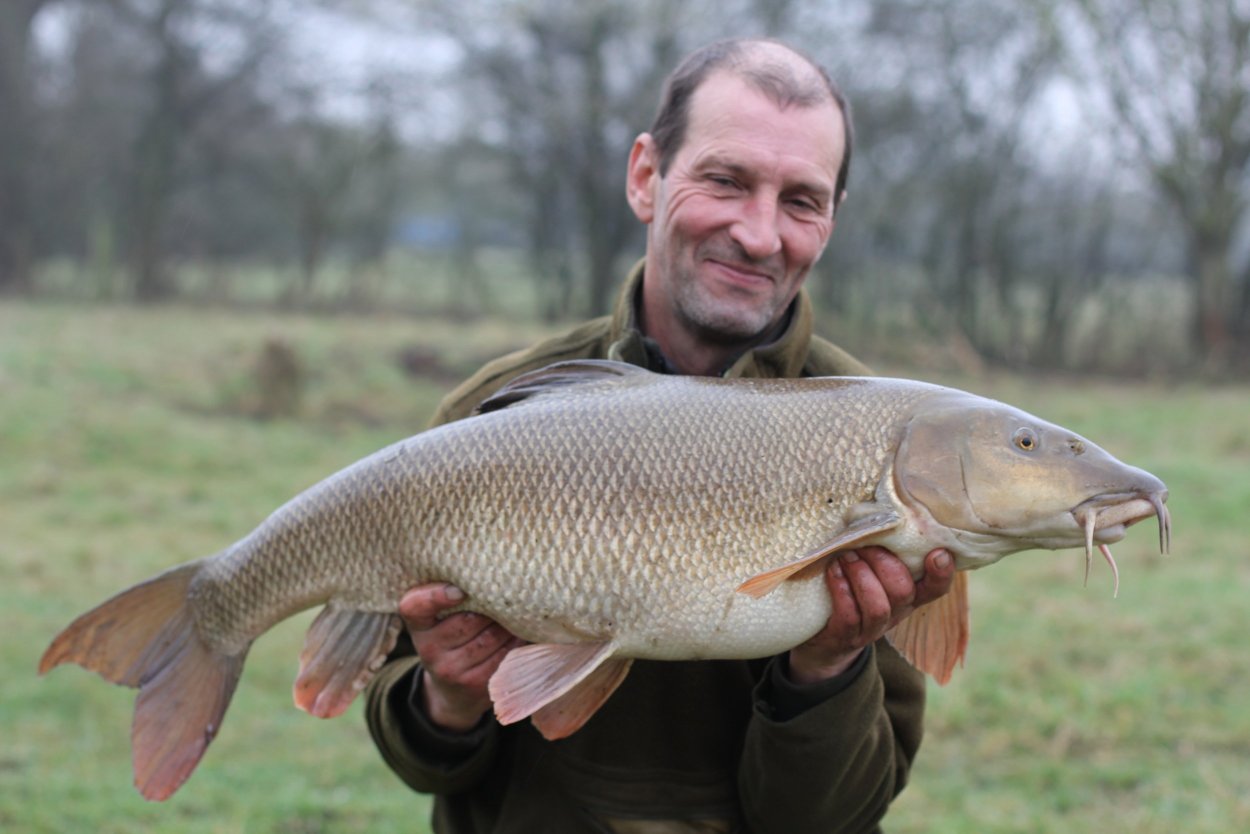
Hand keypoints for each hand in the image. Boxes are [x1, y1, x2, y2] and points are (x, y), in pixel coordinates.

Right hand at [398, 583, 525, 731]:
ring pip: (491, 638)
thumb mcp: (438, 616)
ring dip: (509, 624)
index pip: (415, 607)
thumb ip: (451, 593)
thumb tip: (489, 574)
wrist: (452, 689)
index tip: (459, 590)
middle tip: (509, 592)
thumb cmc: (451, 636)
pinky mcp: (475, 685)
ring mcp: (451, 671)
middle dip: (493, 606)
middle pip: (469, 620)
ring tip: (519, 612)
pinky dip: (516, 641)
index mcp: (418, 625)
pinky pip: (504, 656)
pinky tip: (519, 633)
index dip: (435, 596)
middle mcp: (429, 650)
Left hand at [787, 548, 954, 683]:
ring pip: (878, 606)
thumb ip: (882, 551)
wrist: (824, 643)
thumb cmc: (850, 594)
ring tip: (846, 556)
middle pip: (904, 592)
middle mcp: (895, 615)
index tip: (938, 552)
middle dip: (884, 564)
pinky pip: (849, 615)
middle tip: (863, 545)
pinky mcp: (846, 637)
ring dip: (861, 575)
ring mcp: (871, 629)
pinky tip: (833, 570)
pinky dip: (841, 588)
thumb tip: (879, 508)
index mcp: (907, 598)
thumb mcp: (872, 574)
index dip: (942, 573)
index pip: (935, 589)